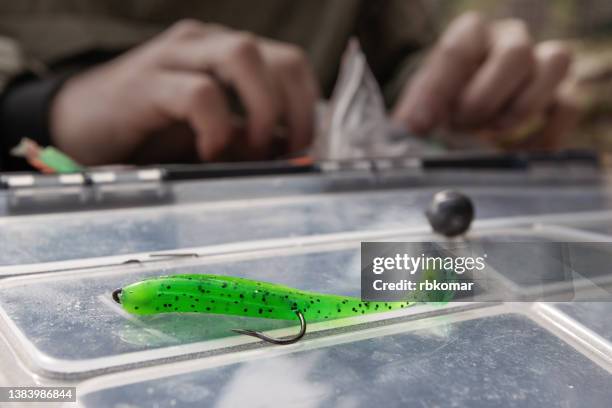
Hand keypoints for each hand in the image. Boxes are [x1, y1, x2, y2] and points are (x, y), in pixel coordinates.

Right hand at [50, 20, 318, 164]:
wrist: (80, 125)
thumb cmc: (153, 132)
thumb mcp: (214, 135)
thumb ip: (250, 139)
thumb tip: (293, 154)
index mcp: (227, 53)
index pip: (291, 63)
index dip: (307, 105)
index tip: (304, 146)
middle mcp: (206, 44)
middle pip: (278, 57)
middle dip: (295, 111)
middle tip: (284, 153)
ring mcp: (174, 57)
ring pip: (243, 55)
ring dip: (263, 111)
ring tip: (251, 150)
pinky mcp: (146, 83)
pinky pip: (199, 93)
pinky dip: (217, 128)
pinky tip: (209, 151)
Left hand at [393, 12, 571, 145]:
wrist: (463, 114)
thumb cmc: (441, 104)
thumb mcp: (421, 106)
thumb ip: (415, 115)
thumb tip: (408, 132)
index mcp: (470, 33)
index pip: (458, 50)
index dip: (438, 90)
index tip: (420, 124)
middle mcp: (510, 38)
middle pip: (516, 54)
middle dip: (484, 99)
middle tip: (460, 126)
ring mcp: (541, 62)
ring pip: (555, 65)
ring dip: (518, 110)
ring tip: (487, 134)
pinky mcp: (561, 93)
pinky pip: (569, 106)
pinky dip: (543, 134)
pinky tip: (513, 152)